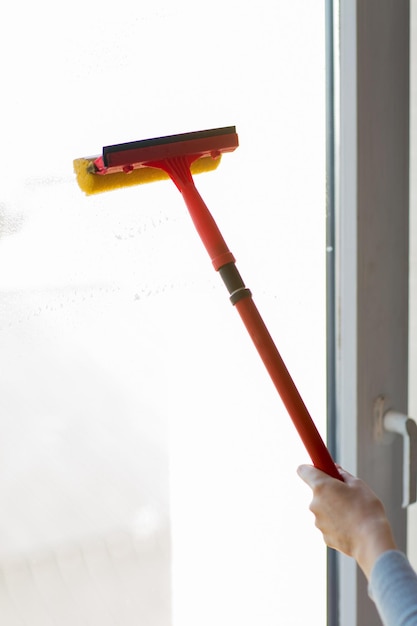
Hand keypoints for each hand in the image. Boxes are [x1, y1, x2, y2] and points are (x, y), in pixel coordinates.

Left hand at [297, 464, 396, 578]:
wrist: (372, 541)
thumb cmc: (367, 509)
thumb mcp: (358, 484)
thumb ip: (342, 474)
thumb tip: (334, 468)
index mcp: (321, 486)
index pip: (303, 470)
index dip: (311, 468)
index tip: (321, 470)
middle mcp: (314, 503)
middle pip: (317, 492)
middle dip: (329, 491)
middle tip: (347, 495)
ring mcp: (318, 521)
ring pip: (324, 509)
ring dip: (334, 508)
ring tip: (353, 514)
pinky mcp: (324, 537)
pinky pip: (329, 524)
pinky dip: (338, 524)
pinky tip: (352, 527)